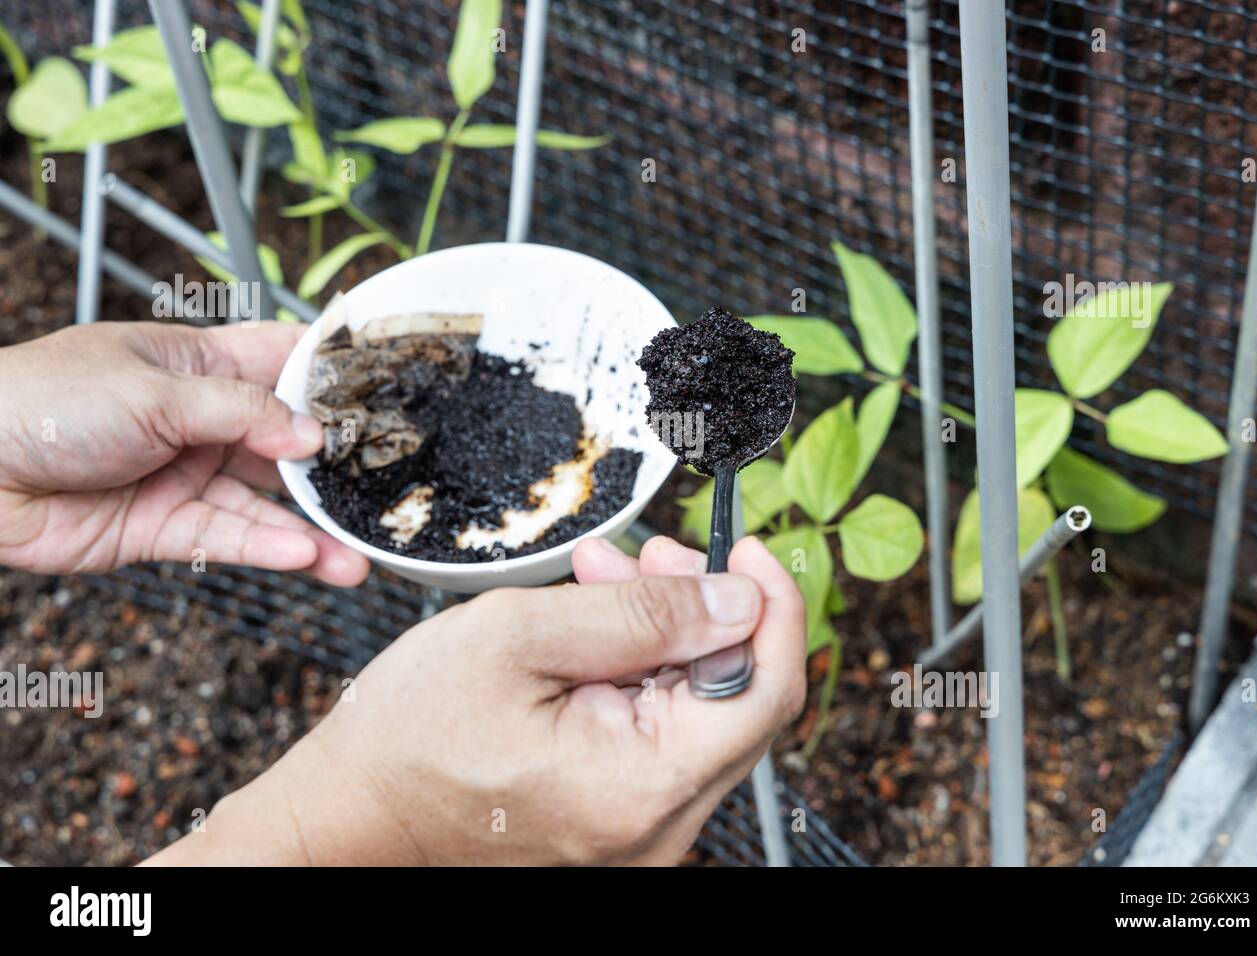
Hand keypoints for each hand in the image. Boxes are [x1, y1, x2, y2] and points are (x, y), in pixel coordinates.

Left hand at [0, 321, 367, 584]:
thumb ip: (240, 413)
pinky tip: (304, 557)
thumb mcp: (155, 391)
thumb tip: (311, 435)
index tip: (387, 394)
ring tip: (356, 555)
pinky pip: (228, 538)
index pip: (282, 362)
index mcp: (198, 364)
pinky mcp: (165, 528)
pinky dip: (266, 548)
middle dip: (333, 468)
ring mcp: (185, 475)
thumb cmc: (45, 400)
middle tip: (385, 490)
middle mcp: (200, 421)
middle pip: (285, 442)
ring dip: (310, 529)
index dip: (332, 377)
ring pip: (264, 504)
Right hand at [146, 535, 805, 865]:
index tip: (747, 549)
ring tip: (604, 578)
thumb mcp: (520, 638)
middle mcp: (656, 824)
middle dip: (702, 608)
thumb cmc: (410, 734)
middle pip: (734, 696)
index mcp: (641, 785)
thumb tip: (738, 598)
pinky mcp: (617, 815)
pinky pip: (659, 731)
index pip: (765, 691)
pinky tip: (596, 627)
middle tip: (647, 554)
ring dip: (664, 632)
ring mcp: (638, 826)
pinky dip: (640, 670)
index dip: (773, 608)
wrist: (352, 812)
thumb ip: (640, 615)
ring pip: (696, 708)